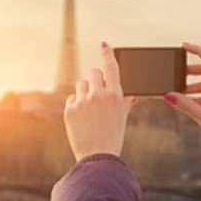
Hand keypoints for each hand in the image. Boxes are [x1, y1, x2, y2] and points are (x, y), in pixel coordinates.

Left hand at [64, 41, 137, 162]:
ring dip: (84, 91)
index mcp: (116, 95)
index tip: (104, 44)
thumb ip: (124, 102)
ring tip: (89, 108)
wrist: (97, 157)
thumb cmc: (112, 138)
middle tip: (96, 92)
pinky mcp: (70, 109)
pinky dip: (75, 104)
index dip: (107, 53)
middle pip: (93, 72)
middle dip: (94, 79)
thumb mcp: (122, 118)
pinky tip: (81, 117)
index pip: (111, 67)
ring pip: (81, 84)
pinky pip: (71, 98)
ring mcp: (83, 101)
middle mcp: (99, 94)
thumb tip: (130, 95)